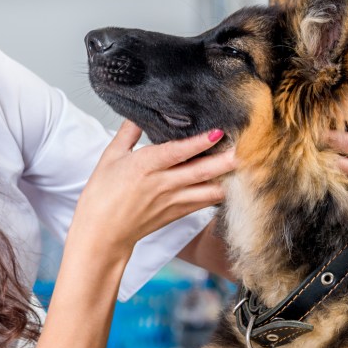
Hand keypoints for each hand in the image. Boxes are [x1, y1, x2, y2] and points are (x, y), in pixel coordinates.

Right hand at [71, 121, 235, 259]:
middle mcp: (163, 184)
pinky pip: (204, 203)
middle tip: (245, 149)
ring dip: (227, 178)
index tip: (218, 132)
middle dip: (225, 161)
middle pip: (201, 172)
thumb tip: (137, 114)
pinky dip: (218, 193)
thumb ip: (128, 133)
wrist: (103, 233)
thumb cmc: (102, 196)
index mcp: (145, 166)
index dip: (200, 143)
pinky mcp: (178, 214)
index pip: (177, 152)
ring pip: (209, 191)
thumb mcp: (110, 157)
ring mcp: (173, 201)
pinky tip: (228, 182)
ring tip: (242, 164)